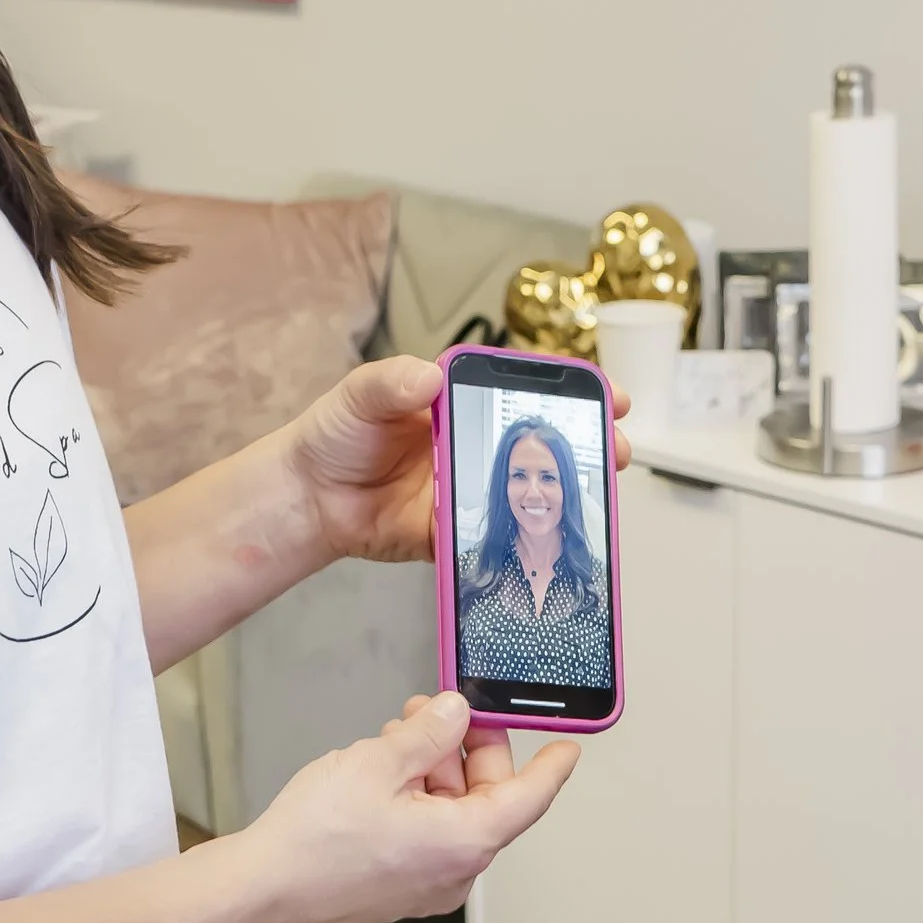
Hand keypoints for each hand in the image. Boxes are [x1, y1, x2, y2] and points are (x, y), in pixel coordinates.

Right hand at [236, 691, 577, 922]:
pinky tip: (385, 770)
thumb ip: (429, 734)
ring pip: (454, 814)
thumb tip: (456, 714)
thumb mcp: (378, 761)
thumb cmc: (314, 839)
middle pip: (488, 799)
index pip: (530, 798)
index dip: (551, 766)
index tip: (567, 746)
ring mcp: (428, 884)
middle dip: (468, 750)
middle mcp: (456, 871)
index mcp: (465, 842)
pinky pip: (429, 834)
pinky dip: (418, 799)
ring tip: (397, 734)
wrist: (261, 890)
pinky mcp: (401, 887)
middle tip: (440, 711)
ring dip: (435, 770)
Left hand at [282, 357, 635, 571]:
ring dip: (566, 497)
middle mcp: (473, 448)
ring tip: (596, 497)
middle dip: (587, 447)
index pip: (525, 394)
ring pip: (528, 494)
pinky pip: (493, 540)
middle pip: (542, 446)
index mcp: (460, 405)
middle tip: (616, 449)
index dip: (569, 394)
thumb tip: (428, 378)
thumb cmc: (333, 435)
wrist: (305, 499)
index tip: (604, 395)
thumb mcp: (360, 395)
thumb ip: (391, 382)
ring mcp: (468, 493)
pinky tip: (546, 543)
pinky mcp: (454, 535)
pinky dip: (520, 544)